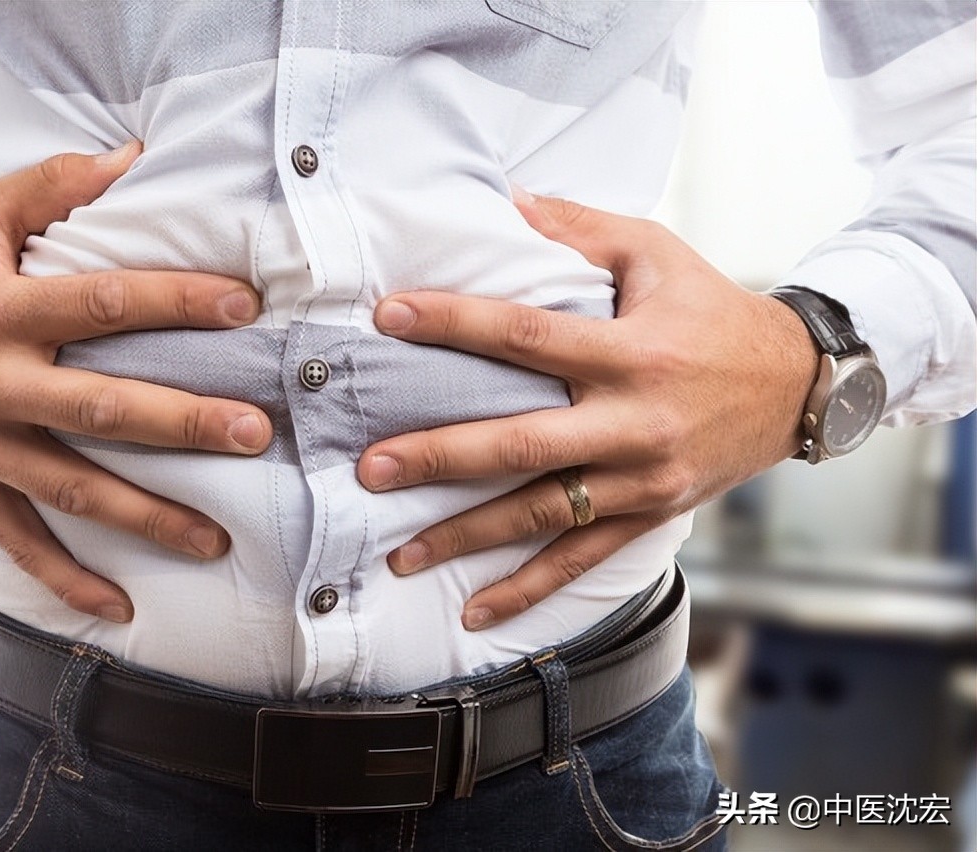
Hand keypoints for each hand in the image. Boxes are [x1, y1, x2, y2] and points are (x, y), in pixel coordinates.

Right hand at [0, 144, 271, 622]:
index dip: (179, 302)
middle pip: (101, 409)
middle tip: (255, 433)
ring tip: (217, 540)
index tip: (245, 307)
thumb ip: (53, 185)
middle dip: (184, 423)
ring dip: (147, 517)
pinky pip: (19, 543)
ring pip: (73, 488)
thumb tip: (132, 156)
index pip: (105, 304)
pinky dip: (67, 579)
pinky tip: (120, 608)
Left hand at [357, 192, 817, 629]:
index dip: (455, 323)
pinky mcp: (650, 514)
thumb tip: (505, 199)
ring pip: (543, 514)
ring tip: (401, 553)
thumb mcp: (656, 253)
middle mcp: (635, 421)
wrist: (799, 385)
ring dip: (467, 536)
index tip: (389, 317)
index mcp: (631, 350)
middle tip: (374, 467)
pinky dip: (529, 588)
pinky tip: (477, 610)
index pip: (527, 336)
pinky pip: (582, 557)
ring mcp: (643, 478)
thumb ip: (578, 229)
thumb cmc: (715, 311)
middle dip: (442, 457)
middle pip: (523, 446)